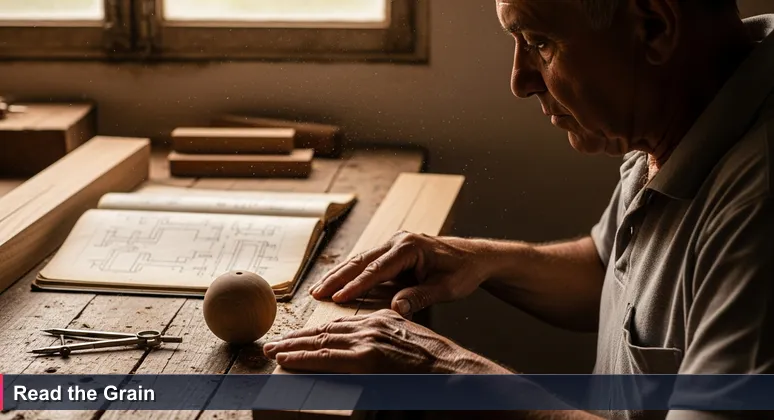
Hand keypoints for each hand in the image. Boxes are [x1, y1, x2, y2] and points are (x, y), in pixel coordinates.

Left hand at [264, 309, 507, 373]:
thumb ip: (391, 343)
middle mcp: (372, 324)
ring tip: (273, 351)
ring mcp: (368, 340)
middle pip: (326, 330)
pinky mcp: (366, 358)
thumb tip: (379, 355)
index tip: (300, 338)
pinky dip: (302, 357)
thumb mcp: (412, 344)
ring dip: (293, 346)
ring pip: (320, 341)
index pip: (342, 324)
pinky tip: (285, 359)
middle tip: (275, 343)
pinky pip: (325, 357)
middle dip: (298, 337)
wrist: (455, 370)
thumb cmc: (440, 364)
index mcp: (383, 319)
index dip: (318, 332)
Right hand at [310, 232, 495, 315]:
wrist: (475, 257)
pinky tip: (336, 284)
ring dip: (339, 275)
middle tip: (315, 293)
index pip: (377, 269)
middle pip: (361, 261)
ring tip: (317, 289)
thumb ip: (420, 297)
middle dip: (337, 278)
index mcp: (409, 247)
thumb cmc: (463, 272)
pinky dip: (350, 274)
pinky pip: (367, 263)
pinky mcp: (393, 252)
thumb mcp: (446, 288)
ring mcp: (393, 244)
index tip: (338, 298)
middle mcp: (398, 241)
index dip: (356, 285)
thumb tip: (395, 309)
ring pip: (360, 260)